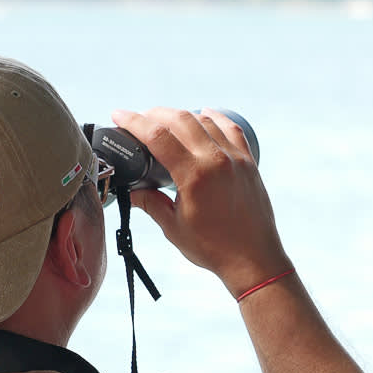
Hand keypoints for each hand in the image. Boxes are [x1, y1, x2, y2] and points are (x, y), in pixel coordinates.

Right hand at [108, 108, 289, 296]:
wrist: (254, 259)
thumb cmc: (214, 248)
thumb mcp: (174, 227)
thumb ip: (150, 204)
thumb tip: (130, 191)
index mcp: (194, 176)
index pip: (157, 136)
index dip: (134, 122)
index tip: (119, 115)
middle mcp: (216, 160)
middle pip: (179, 120)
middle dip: (154, 114)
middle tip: (138, 119)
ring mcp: (235, 158)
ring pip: (204, 121)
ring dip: (181, 115)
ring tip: (164, 120)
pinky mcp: (248, 162)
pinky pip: (231, 129)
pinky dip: (216, 117)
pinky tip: (205, 113)